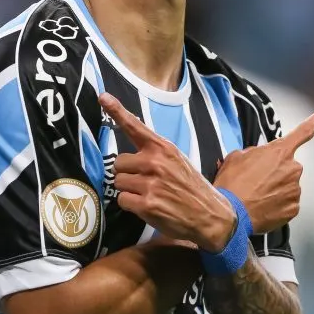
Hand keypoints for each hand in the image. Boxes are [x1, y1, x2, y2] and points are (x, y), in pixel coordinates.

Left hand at [99, 93, 235, 252]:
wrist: (211, 216)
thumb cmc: (191, 188)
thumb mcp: (178, 161)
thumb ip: (155, 153)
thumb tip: (130, 153)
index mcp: (163, 148)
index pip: (135, 126)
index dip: (116, 111)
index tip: (102, 97)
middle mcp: (155, 162)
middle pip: (118, 163)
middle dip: (127, 173)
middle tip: (145, 182)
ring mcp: (151, 183)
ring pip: (119, 182)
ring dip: (129, 191)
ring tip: (149, 195)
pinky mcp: (147, 204)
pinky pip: (122, 200)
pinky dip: (131, 206)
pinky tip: (148, 207)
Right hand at [214, 107, 313, 233]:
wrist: (230, 212)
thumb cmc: (231, 183)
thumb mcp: (237, 156)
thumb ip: (255, 153)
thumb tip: (259, 159)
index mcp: (279, 152)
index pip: (303, 132)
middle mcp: (293, 169)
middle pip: (287, 167)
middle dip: (275, 172)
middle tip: (255, 181)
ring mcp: (295, 190)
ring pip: (287, 186)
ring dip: (275, 189)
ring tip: (255, 195)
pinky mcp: (293, 209)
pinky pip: (287, 203)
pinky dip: (276, 205)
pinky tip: (261, 206)